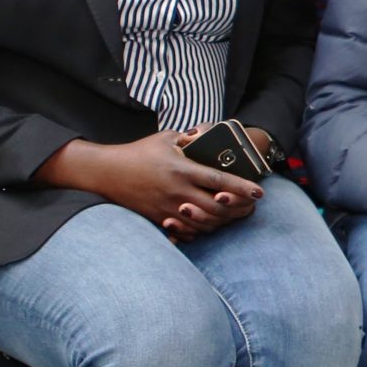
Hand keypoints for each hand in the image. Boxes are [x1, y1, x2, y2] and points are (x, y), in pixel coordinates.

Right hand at [36, 132, 260, 239]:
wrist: (107, 173)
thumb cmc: (139, 152)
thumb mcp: (165, 138)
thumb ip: (190, 138)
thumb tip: (209, 135)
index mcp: (181, 169)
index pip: (219, 180)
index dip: (242, 187)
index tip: (259, 191)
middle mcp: (177, 191)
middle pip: (217, 207)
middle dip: (239, 208)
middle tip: (252, 204)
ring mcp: (168, 208)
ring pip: (204, 222)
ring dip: (223, 220)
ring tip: (235, 213)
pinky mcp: (160, 219)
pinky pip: (188, 231)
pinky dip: (203, 229)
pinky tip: (212, 222)